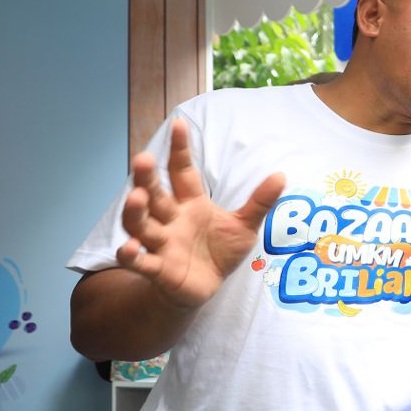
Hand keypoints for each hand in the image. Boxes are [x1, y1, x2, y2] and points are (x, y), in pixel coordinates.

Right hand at [117, 118, 284, 309]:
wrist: (206, 287)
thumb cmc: (220, 251)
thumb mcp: (244, 226)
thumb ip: (259, 202)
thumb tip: (282, 175)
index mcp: (190, 202)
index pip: (182, 170)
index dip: (180, 149)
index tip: (178, 123)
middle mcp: (171, 218)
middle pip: (155, 194)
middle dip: (147, 178)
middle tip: (143, 159)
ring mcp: (162, 243)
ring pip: (141, 224)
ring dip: (135, 211)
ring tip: (136, 197)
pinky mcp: (158, 269)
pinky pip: (141, 261)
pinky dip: (132, 255)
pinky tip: (128, 248)